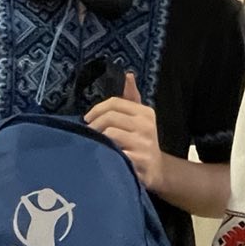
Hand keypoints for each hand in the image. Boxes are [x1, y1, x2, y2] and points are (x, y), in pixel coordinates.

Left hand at [85, 73, 163, 193]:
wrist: (157, 170)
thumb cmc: (142, 141)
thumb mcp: (141, 118)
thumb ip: (132, 97)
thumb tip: (128, 75)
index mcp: (146, 113)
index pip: (115, 103)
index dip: (97, 109)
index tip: (87, 119)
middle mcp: (146, 126)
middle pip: (110, 117)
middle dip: (94, 125)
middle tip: (88, 133)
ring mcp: (143, 144)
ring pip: (110, 134)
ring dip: (97, 139)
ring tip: (94, 143)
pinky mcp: (139, 161)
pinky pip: (114, 153)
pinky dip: (105, 153)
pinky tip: (103, 156)